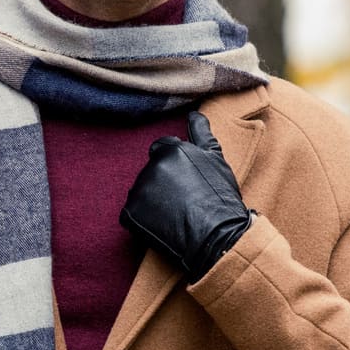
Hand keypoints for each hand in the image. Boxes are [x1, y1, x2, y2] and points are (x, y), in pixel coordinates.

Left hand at [120, 110, 253, 282]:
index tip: (187, 182)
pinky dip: (143, 219)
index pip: (162, 149)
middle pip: (151, 171)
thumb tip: (194, 113)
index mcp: (169, 150)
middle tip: (184, 201)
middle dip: (163, 183)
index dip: (175, 166)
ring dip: (153, 201)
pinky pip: (131, 214)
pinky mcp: (129, 213)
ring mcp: (138, 190)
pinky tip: (163, 226)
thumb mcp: (216, 159)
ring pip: (141, 191)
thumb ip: (201, 133)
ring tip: (175, 214)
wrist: (217, 236)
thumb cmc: (220, 198)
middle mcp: (150, 167)